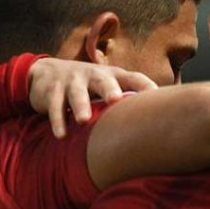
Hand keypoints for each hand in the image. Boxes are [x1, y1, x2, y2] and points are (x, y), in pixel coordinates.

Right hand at [27, 58, 156, 137]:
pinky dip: (57, 120)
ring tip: (84, 120)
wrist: (46, 73)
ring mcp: (72, 81)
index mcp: (113, 76)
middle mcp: (93, 75)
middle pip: (103, 80)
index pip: (133, 78)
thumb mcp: (109, 87)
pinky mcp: (52, 91)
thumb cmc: (90, 86)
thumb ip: (130, 99)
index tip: (158, 97)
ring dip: (80, 106)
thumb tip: (162, 121)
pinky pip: (54, 106)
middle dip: (110, 89)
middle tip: (116, 99)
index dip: (146, 86)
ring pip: (76, 93)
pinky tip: (61, 135)